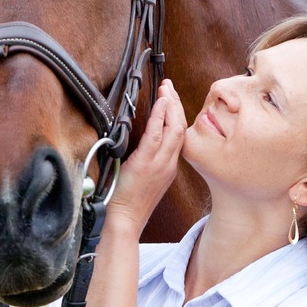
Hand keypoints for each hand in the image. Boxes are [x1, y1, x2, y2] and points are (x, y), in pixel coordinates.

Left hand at [107, 80, 185, 236]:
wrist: (125, 220)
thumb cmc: (130, 202)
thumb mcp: (145, 179)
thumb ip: (149, 159)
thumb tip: (144, 140)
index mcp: (170, 167)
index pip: (180, 134)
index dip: (178, 113)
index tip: (172, 98)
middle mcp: (169, 164)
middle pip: (181, 128)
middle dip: (176, 104)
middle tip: (170, 87)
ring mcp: (161, 164)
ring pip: (174, 129)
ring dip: (171, 106)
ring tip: (167, 89)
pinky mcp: (147, 164)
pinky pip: (157, 136)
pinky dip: (161, 117)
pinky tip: (161, 103)